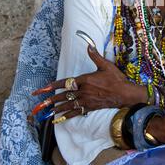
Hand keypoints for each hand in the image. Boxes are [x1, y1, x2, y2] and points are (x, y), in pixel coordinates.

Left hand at [30, 46, 145, 120]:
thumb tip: (89, 45)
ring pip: (68, 105)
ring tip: (47, 112)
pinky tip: (59, 119)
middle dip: (50, 99)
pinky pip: (76, 113)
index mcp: (85, 80)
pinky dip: (66, 116)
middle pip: (63, 96)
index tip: (42, 89)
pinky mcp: (90, 108)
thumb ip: (95, 56)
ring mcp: (86, 101)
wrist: (125, 94)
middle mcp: (83, 91)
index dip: (52, 86)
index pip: (65, 82)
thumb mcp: (106, 65)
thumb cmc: (116, 79)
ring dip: (56, 108)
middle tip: (40, 103)